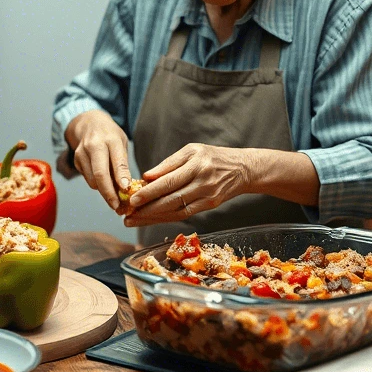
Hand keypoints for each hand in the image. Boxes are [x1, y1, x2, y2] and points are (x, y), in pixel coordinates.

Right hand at [65, 110, 130, 210]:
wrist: (89, 123)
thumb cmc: (110, 136)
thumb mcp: (121, 143)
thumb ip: (122, 163)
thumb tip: (125, 188)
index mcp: (111, 139)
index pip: (117, 161)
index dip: (122, 177)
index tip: (126, 190)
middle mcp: (95, 145)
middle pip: (100, 174)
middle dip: (109, 193)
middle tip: (116, 206)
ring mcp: (82, 152)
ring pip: (93, 180)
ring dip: (104, 191)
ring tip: (114, 194)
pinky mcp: (76, 160)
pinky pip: (88, 179)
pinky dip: (97, 185)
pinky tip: (103, 182)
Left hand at [124, 144, 253, 227]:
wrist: (243, 169)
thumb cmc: (213, 156)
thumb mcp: (191, 150)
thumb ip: (168, 164)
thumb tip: (146, 176)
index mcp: (196, 164)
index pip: (169, 181)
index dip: (149, 192)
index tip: (132, 200)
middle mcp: (203, 182)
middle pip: (171, 200)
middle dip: (147, 210)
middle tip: (127, 215)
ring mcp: (207, 196)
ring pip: (176, 211)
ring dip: (153, 217)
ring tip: (134, 220)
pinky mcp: (209, 206)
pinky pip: (184, 214)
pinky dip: (166, 218)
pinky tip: (151, 219)